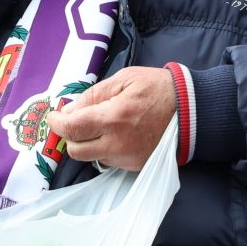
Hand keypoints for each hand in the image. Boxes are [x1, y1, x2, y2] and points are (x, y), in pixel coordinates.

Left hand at [45, 66, 175, 170]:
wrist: (192, 110)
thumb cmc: (158, 89)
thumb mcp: (124, 79)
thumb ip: (94, 95)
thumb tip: (69, 110)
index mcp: (114, 118)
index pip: (71, 129)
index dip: (56, 123)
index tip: (54, 116)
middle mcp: (118, 144)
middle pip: (76, 150)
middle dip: (71, 135)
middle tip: (76, 120)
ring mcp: (127, 159)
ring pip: (92, 157)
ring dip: (89, 143)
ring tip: (101, 125)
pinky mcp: (135, 166)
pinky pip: (109, 161)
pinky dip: (106, 148)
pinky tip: (117, 134)